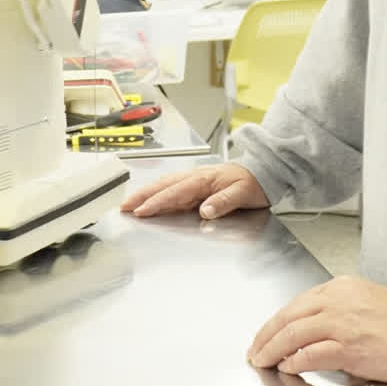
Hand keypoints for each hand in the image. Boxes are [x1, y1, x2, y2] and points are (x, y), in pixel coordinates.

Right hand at [120, 162, 268, 219]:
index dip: (157, 202)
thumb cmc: (252, 184)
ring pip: (164, 186)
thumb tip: (204, 210)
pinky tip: (150, 199)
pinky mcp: (195, 185)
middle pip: (162, 186)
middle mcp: (195, 178)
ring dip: (145, 194)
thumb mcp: (242, 194)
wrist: (262, 174)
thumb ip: (223, 202)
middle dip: (141, 195)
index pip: (175, 192)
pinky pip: (171, 188)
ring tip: (130, 203)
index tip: (143, 210)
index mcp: (203, 180)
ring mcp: (193, 181)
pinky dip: (156, 193)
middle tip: (124, 206)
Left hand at [247, 275, 386, 383]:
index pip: (295, 304)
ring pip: (292, 335)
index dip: (275, 322)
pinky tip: (286, 367)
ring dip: (272, 351)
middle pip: (286, 318)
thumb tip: (314, 332)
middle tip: (254, 351)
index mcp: (338, 288)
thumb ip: (337, 311)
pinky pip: (310, 354)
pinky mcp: (348, 347)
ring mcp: (340, 324)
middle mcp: (335, 301)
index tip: (265, 334)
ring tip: (262, 362)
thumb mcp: (365, 301)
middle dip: (265, 337)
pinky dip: (294, 361)